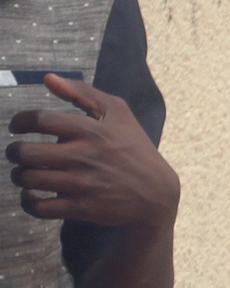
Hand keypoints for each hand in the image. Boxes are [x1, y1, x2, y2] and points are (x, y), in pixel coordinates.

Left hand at [10, 75, 176, 226]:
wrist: (158, 195)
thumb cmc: (134, 150)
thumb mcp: (119, 114)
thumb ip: (83, 92)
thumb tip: (48, 79)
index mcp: (91, 131)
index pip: (39, 120)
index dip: (20, 122)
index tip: (18, 127)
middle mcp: (84, 157)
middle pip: (26, 153)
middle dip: (15, 152)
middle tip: (19, 154)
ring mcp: (83, 184)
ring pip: (29, 179)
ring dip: (20, 176)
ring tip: (26, 174)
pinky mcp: (83, 208)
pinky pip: (40, 208)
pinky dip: (29, 203)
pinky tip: (33, 196)